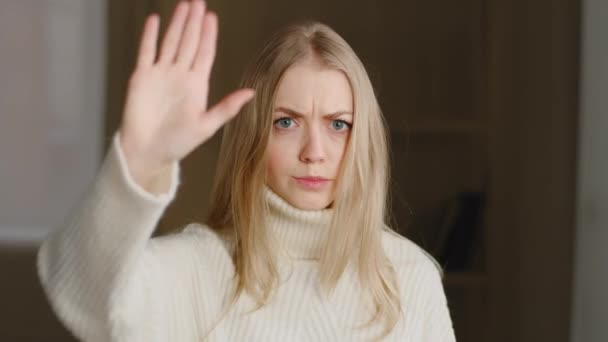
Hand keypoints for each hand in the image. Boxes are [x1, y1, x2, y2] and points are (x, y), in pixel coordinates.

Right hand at [119, 1, 253, 178]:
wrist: (147, 153)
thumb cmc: (177, 143)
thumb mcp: (206, 127)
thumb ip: (227, 108)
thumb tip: (250, 94)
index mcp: (197, 85)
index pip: (204, 53)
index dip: (208, 35)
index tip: (212, 17)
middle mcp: (179, 75)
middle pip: (189, 42)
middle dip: (194, 22)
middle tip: (198, 1)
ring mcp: (160, 74)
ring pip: (170, 42)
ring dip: (177, 24)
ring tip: (183, 5)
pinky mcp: (141, 78)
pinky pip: (146, 52)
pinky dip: (149, 36)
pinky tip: (154, 20)